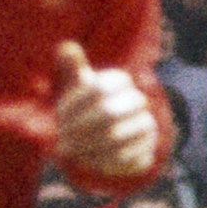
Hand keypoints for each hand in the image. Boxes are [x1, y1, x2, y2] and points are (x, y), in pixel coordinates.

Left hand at [49, 41, 161, 181]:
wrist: (117, 136)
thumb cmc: (89, 105)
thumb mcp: (80, 85)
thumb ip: (73, 67)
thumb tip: (66, 46)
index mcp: (121, 81)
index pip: (98, 88)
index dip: (75, 103)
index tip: (58, 114)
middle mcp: (138, 102)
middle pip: (108, 113)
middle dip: (80, 127)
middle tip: (61, 136)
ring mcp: (147, 126)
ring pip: (117, 136)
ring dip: (88, 145)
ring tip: (69, 150)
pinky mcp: (147, 151)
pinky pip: (125, 157)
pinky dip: (101, 160)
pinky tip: (84, 160)